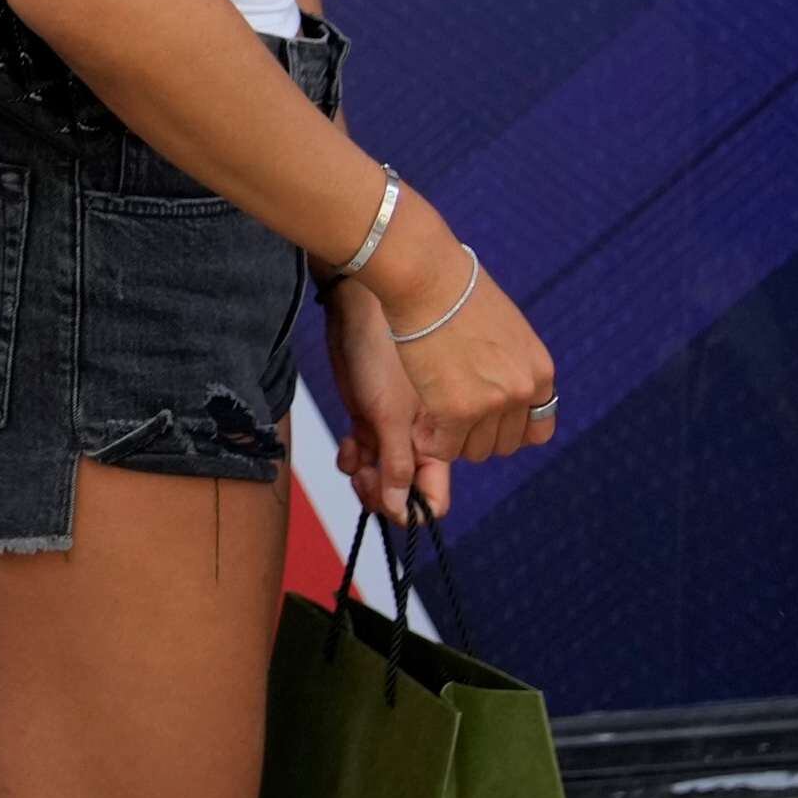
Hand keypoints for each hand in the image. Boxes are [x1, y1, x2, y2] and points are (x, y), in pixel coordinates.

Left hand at [326, 283, 450, 525]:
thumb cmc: (382, 345)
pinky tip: (347, 446)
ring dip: (368, 471)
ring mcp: (406, 419)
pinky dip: (357, 453)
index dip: (415, 506)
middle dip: (387, 487)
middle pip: (414, 489)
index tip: (386, 502)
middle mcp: (431, 430)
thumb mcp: (388, 412)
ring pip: (388, 472)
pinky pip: (368, 451)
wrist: (369, 287)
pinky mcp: (378, 409)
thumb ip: (397, 462)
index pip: (439, 494)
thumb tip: (401, 509)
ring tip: (352, 456)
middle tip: (362, 475)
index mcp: (450, 432)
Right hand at [380, 249, 557, 469]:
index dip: (510, 431)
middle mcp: (522, 390)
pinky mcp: (456, 411)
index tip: (487, 421)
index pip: (538, 431)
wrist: (426, 278)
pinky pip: (443, 448)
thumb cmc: (456, 291)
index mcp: (540, 371)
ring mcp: (491, 403)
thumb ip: (511, 364)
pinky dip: (431, 441)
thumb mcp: (506, 329)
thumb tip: (500, 390)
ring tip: (433, 416)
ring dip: (453, 439)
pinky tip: (421, 424)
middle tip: (451, 415)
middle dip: (477, 435)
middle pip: (503, 445)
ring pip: (474, 451)